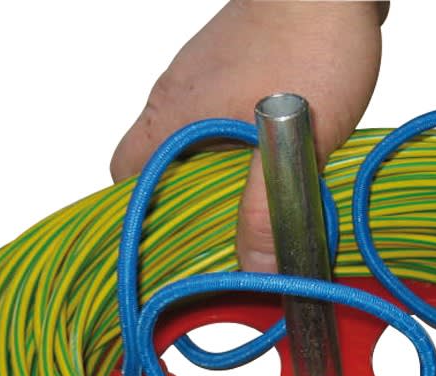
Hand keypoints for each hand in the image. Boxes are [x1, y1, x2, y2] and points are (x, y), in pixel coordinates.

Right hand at [110, 0, 383, 271]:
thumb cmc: (309, 46)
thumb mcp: (292, 144)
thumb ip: (269, 209)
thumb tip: (253, 269)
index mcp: (173, 116)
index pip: (127, 175)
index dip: (140, 215)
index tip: (168, 246)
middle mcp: (177, 95)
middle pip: (160, 164)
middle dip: (187, 204)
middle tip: (223, 236)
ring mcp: (204, 77)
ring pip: (194, 140)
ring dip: (220, 175)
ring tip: (257, 203)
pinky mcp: (234, 64)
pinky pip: (222, 116)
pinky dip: (240, 144)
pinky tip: (277, 156)